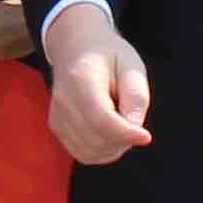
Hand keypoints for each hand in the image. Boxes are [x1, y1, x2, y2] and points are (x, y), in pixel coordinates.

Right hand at [45, 6, 152, 165]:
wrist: (76, 49)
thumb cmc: (109, 57)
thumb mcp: (131, 67)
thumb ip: (136, 97)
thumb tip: (135, 129)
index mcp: (81, 79)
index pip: (101, 119)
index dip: (126, 134)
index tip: (146, 136)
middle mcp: (64, 100)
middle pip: (97, 140)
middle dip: (123, 140)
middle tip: (133, 120)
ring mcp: (57, 116)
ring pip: (90, 152)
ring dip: (114, 147)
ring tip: (121, 123)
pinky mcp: (57, 127)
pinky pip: (83, 153)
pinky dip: (102, 151)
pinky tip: (109, 132)